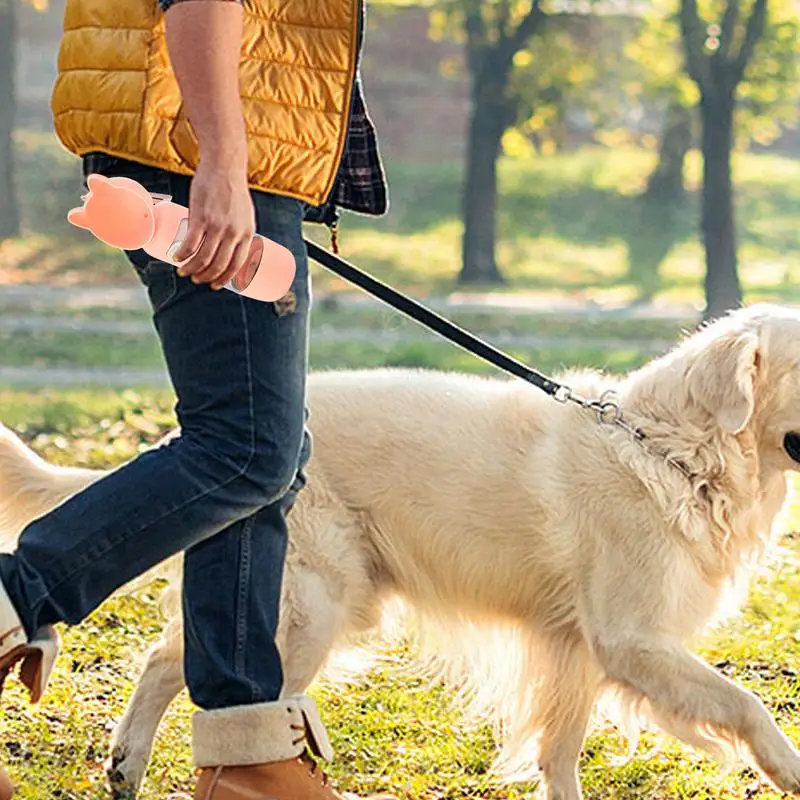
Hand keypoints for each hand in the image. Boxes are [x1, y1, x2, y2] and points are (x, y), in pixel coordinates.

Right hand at [172, 151, 254, 289]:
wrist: (224, 167)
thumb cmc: (232, 191)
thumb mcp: (244, 216)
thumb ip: (237, 232)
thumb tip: (226, 249)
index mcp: (247, 234)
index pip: (237, 265)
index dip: (225, 278)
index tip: (215, 285)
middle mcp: (234, 233)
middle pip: (219, 265)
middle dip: (205, 277)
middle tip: (196, 279)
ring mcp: (218, 226)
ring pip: (204, 258)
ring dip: (192, 269)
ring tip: (184, 271)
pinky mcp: (202, 217)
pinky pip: (191, 243)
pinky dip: (183, 255)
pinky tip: (177, 258)